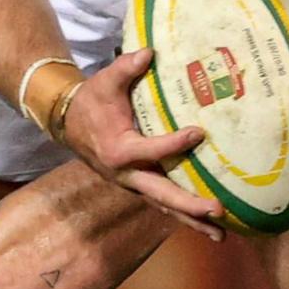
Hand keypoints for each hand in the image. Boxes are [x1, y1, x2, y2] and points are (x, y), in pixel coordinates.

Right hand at [57, 48, 226, 240]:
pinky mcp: (138, 185)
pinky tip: (207, 224)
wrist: (68, 123)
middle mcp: (126, 174)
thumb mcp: (105, 82)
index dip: (175, 143)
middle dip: (190, 205)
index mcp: (118, 150)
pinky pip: (162, 202)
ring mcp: (132, 183)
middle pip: (161, 194)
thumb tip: (150, 52)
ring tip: (221, 236)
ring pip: (164, 206)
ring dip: (192, 221)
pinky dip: (183, 214)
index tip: (199, 132)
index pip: (150, 150)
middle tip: (217, 211)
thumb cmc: (91, 101)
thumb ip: (126, 68)